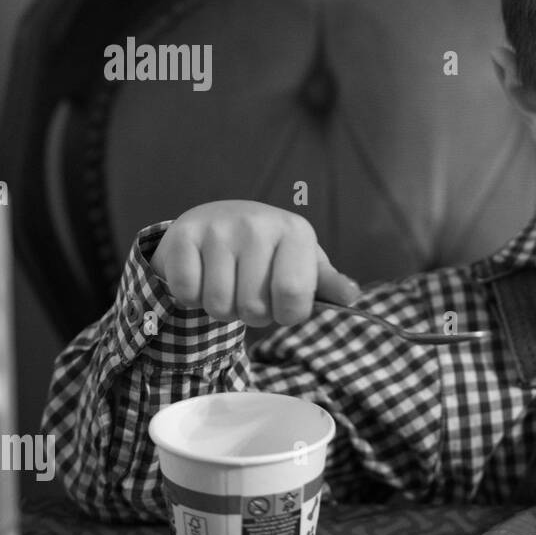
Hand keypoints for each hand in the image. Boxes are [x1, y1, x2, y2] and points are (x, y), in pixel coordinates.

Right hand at [149, 200, 359, 326]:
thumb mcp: (303, 263)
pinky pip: (187, 293)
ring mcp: (219, 227)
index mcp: (295, 232)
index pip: (294, 297)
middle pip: (254, 309)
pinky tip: (202, 277)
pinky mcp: (183, 234)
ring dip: (221, 309)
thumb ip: (327, 284)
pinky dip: (191, 298)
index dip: (287, 314)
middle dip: (252, 314)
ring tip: (227, 285)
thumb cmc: (270, 252)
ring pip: (219, 306)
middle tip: (250, 293)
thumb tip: (352, 296)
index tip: (283, 303)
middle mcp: (258, 223)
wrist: (218, 220)